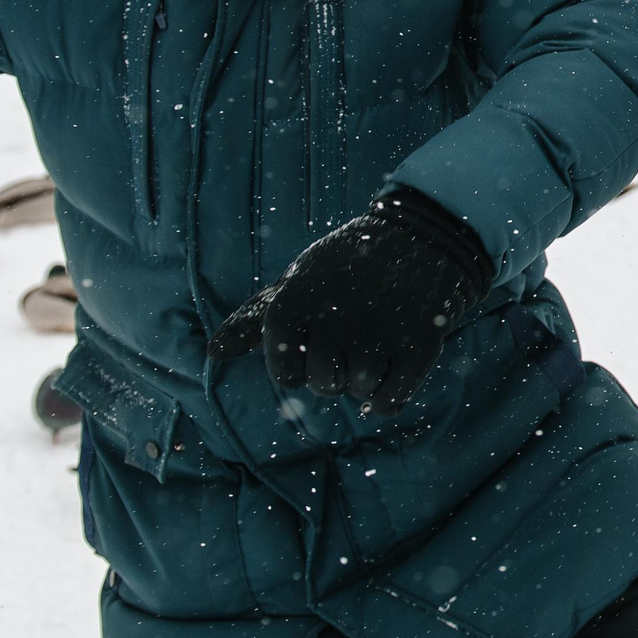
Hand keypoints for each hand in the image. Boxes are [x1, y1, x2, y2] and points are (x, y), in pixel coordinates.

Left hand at [209, 187, 491, 413]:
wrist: (422, 236)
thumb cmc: (348, 264)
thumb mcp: (299, 280)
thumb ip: (257, 319)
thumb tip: (214, 352)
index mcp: (294, 304)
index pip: (286, 374)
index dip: (302, 365)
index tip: (318, 340)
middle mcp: (331, 320)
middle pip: (323, 386)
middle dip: (336, 371)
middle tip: (352, 338)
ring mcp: (377, 334)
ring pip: (358, 392)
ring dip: (367, 376)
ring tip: (377, 340)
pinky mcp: (418, 346)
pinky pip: (390, 401)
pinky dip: (388, 396)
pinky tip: (392, 368)